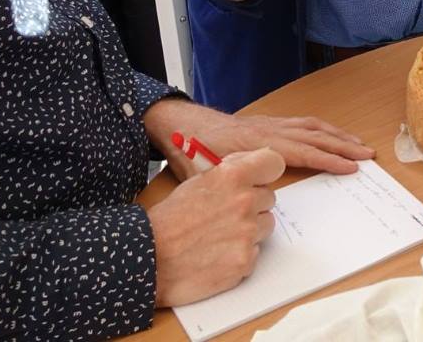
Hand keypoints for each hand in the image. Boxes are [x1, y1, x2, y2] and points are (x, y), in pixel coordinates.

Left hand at [146, 97, 373, 177]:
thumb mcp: (210, 174)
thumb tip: (261, 194)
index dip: (329, 160)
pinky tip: (330, 134)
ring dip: (337, 135)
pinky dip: (322, 128)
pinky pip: (303, 122)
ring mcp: (271, 123)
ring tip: (358, 144)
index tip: (351, 168)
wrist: (181, 125)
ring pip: (312, 126)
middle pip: (315, 136)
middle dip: (344, 146)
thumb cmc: (193, 151)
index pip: (304, 152)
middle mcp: (271, 129)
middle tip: (368, 155)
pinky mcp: (269, 122)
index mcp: (260, 143)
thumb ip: (237, 182)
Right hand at [148, 147, 284, 306]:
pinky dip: (240, 255)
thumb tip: (251, 166)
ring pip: (265, 226)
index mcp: (232, 176)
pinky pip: (255, 253)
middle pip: (269, 198)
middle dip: (253, 205)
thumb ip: (228, 173)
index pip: (273, 163)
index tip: (260, 179)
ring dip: (249, 230)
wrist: (148, 259)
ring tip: (219, 236)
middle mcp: (245, 201)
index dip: (266, 172)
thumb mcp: (196, 182)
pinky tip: (216, 255)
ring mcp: (247, 232)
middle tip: (226, 215)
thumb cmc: (168, 221)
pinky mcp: (245, 260)